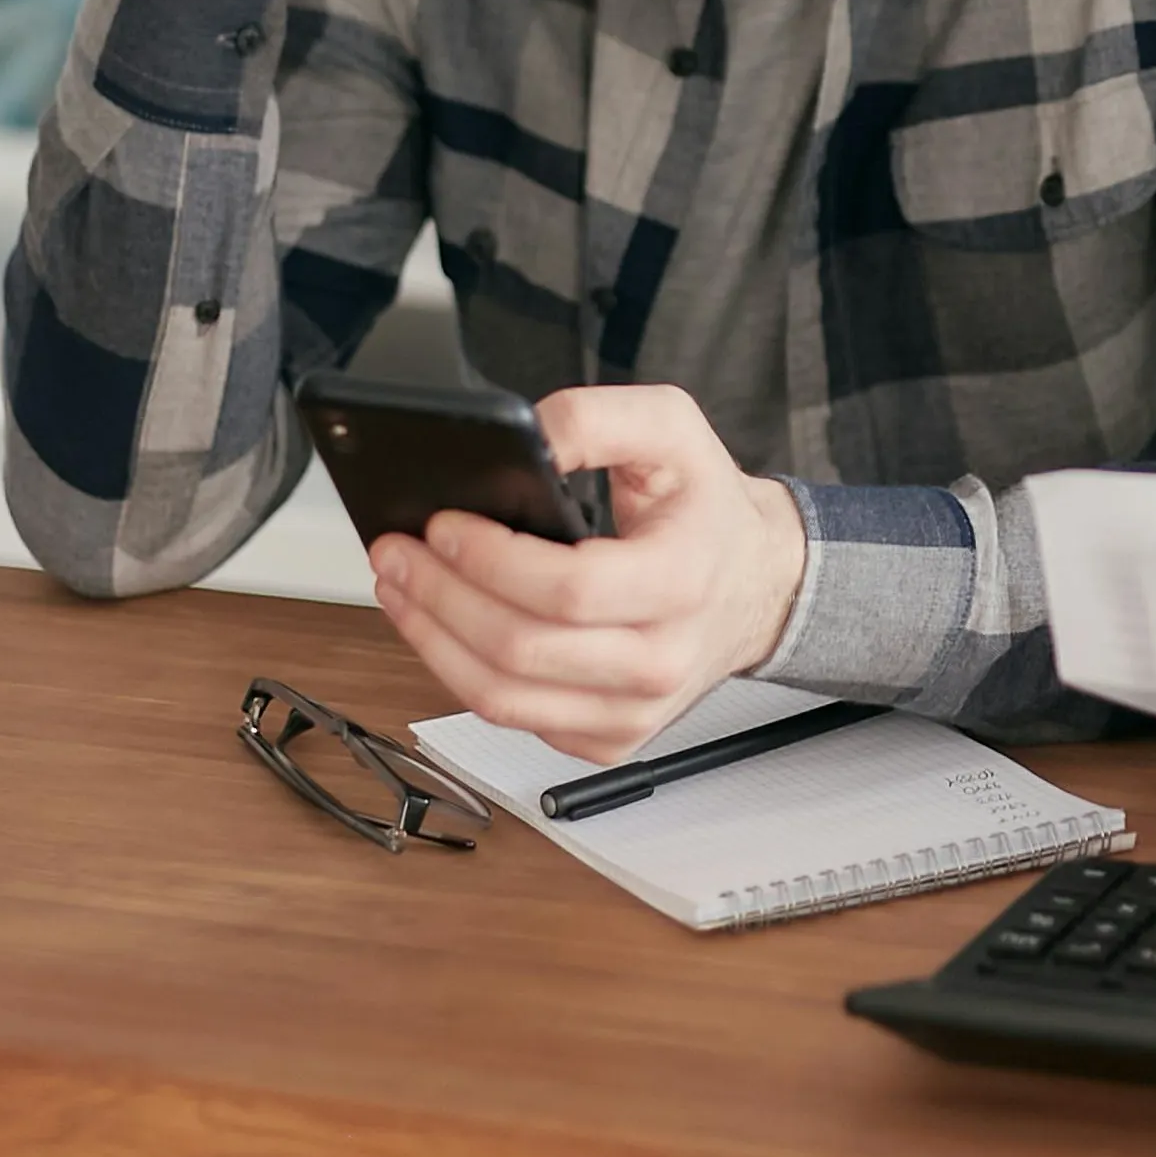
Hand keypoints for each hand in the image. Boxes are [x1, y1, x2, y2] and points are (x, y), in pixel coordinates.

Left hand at [366, 384, 809, 764]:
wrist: (758, 583)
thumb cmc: (708, 509)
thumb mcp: (672, 430)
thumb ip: (596, 418)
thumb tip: (528, 437)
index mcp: (682, 580)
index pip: (568, 589)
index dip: (490, 560)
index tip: (444, 527)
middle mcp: (662, 659)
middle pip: (519, 649)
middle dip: (439, 597)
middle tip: (397, 553)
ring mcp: (635, 710)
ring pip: (502, 698)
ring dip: (432, 641)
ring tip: (400, 590)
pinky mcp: (610, 739)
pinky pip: (514, 719)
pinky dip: (461, 675)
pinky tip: (443, 630)